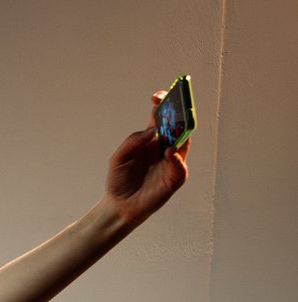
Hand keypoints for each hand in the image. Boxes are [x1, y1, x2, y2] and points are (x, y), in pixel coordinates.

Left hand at [109, 95, 189, 229]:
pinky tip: (169, 152)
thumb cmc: (119, 181)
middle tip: (178, 102)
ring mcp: (171, 162)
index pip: (160, 118)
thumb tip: (153, 130)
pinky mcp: (174, 178)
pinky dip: (176, 158)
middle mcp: (164, 147)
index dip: (162, 105)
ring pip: (184, 142)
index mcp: (150, 140)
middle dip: (178, 113)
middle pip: (177, 126)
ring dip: (182, 131)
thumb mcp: (118, 158)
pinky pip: (180, 165)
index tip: (158, 96)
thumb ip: (133, 141)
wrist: (119, 205)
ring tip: (178, 122)